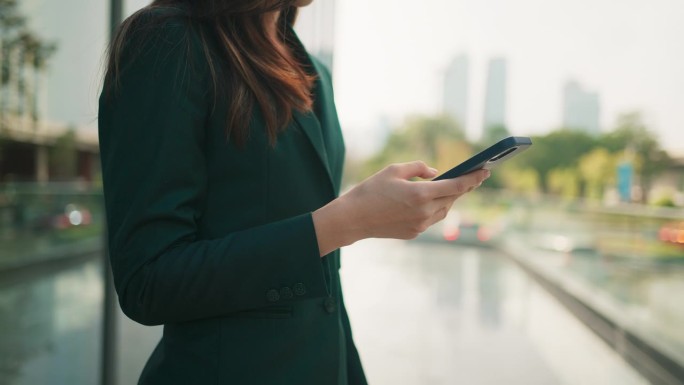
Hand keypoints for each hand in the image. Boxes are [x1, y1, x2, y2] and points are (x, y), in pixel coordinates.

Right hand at [312, 161, 489, 254]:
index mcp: (420, 194)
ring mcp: (420, 225)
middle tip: (475, 177)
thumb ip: (419, 168)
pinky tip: (432, 201)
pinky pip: (432, 219)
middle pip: (453, 198)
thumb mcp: (393, 170)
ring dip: (450, 198)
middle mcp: (424, 212)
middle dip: (464, 187)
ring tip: (454, 187)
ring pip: (444, 210)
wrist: (353, 219)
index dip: (473, 178)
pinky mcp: (414, 233)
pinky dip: (435, 208)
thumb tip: (436, 173)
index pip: (456, 186)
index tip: (485, 171)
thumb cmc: (370, 191)